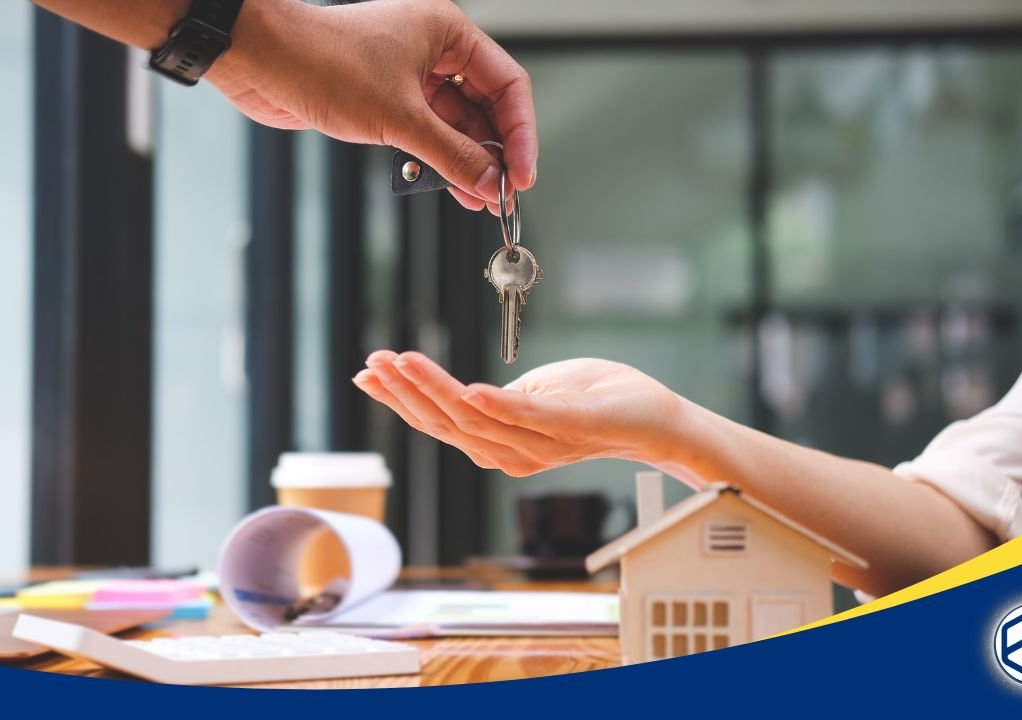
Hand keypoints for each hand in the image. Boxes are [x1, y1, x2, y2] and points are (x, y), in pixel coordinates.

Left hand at [210, 0, 537, 211]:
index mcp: (447, 32)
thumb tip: (489, 181)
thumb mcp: (399, 117)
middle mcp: (433, 49)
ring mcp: (409, 74)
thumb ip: (451, 153)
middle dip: (495, 152)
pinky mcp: (387, 98)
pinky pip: (427, 131)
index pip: (507, 84)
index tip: (523, 174)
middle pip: (485, 105)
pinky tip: (452, 186)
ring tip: (480, 198)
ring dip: (468, 161)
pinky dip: (440, 159)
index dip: (520, 134)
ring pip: (456, 122)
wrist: (260, 61)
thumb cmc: (321, 61)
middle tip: (503, 194)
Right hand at [352, 351, 688, 475]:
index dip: (400, 399)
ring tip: (403, 363)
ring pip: (474, 421)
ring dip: (435, 391)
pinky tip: (468, 390)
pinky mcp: (572, 429)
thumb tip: (460, 389)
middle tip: (374, 363)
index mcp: (499, 441)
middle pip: (446, 424)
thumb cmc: (594, 401)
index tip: (367, 373)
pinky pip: (527, 420)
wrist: (654, 418)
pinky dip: (496, 406)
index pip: (438, 421)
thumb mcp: (532, 393)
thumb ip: (496, 399)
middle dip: (405, 393)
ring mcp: (541, 445)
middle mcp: (513, 452)